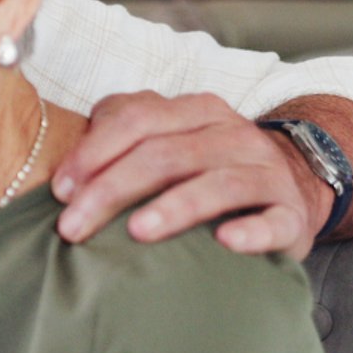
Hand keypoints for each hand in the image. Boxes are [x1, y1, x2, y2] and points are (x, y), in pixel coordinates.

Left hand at [52, 91, 330, 258]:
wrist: (286, 188)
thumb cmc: (201, 170)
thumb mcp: (161, 142)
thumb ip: (117, 136)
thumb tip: (66, 169)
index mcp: (195, 111)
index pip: (137, 119)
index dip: (93, 152)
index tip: (60, 191)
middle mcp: (233, 134)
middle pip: (165, 155)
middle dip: (112, 190)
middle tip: (73, 227)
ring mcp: (265, 172)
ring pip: (216, 184)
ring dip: (173, 208)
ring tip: (137, 232)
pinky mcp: (293, 214)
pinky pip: (274, 220)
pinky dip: (252, 231)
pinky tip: (227, 242)